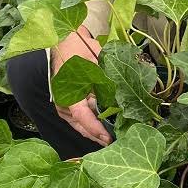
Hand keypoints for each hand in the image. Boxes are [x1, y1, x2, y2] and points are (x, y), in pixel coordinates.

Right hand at [51, 26, 111, 145]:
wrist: (63, 44)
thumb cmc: (77, 50)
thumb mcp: (94, 59)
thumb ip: (106, 77)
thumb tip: (123, 93)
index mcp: (68, 92)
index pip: (82, 116)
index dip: (96, 129)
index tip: (108, 138)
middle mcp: (64, 104)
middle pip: (83, 127)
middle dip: (100, 136)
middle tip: (119, 143)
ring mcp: (65, 107)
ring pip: (83, 126)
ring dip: (98, 132)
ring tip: (116, 138)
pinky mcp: (68, 108)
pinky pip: (82, 121)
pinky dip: (93, 126)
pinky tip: (107, 130)